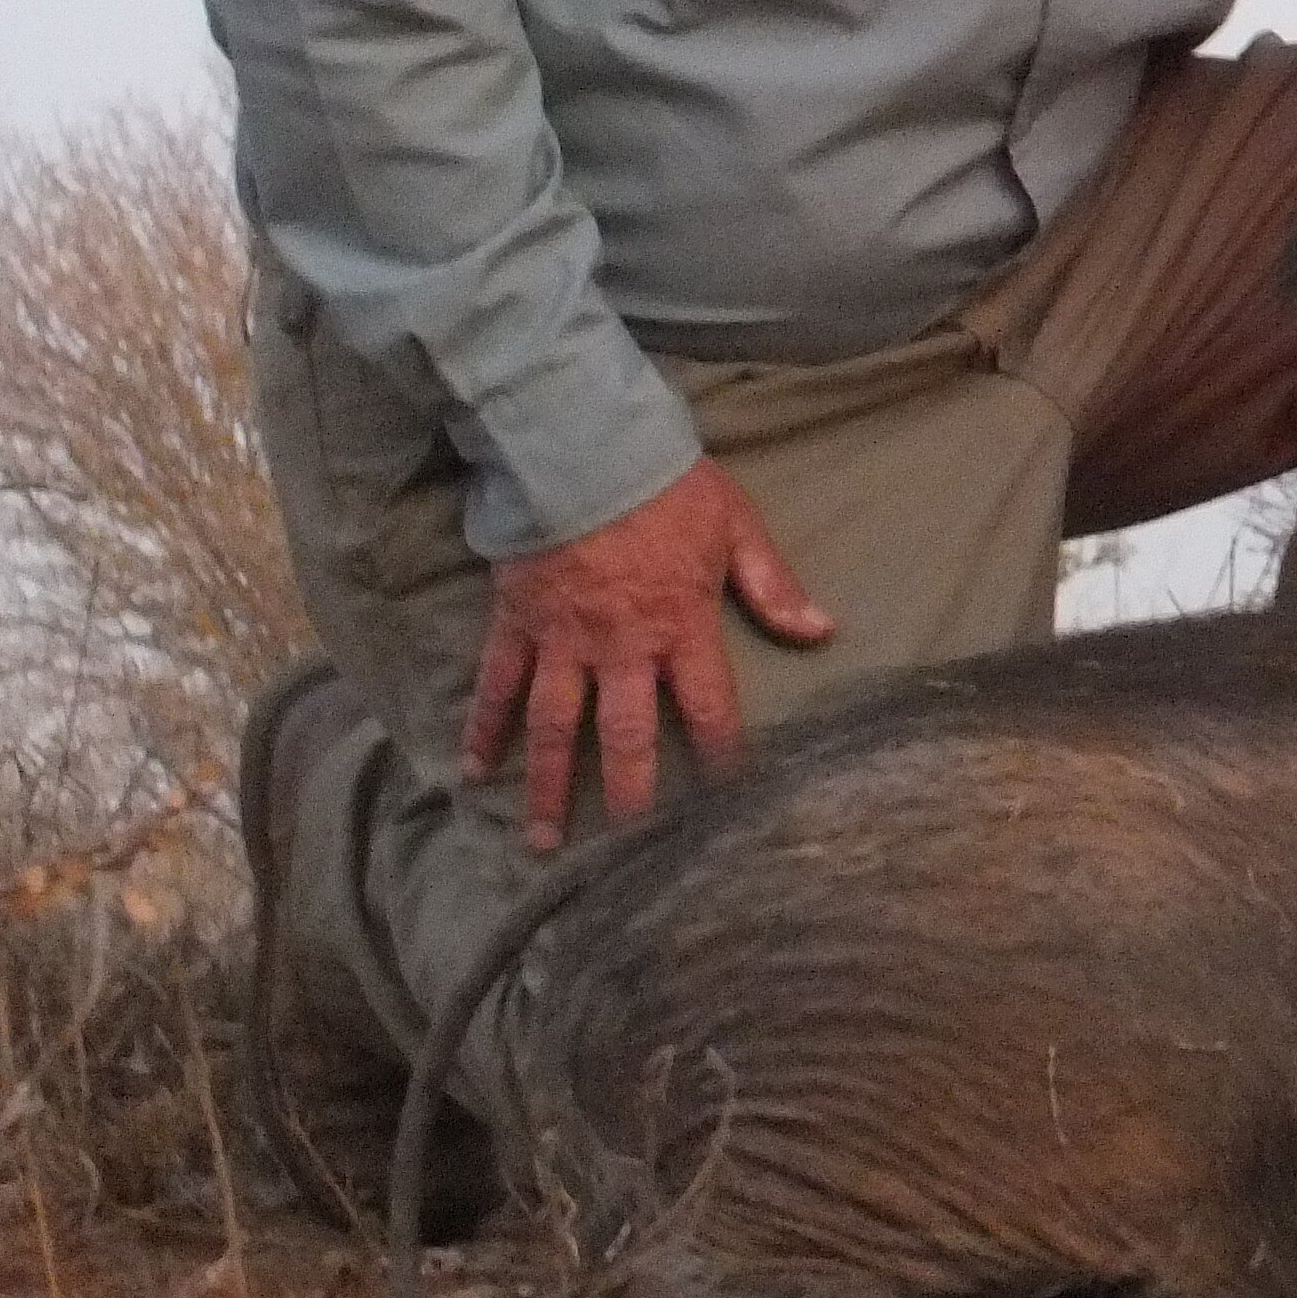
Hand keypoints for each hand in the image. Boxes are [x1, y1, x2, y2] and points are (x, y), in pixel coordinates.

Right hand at [462, 457, 834, 848]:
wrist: (583, 444)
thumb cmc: (667, 482)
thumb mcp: (737, 526)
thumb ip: (773, 585)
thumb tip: (823, 632)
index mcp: (682, 627)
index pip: (710, 709)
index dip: (722, 760)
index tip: (727, 809)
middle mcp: (622, 647)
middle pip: (627, 736)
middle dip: (629, 798)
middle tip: (628, 853)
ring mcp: (563, 640)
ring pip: (556, 727)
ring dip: (548, 785)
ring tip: (541, 840)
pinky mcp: (517, 622)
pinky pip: (496, 685)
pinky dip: (484, 727)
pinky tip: (473, 770)